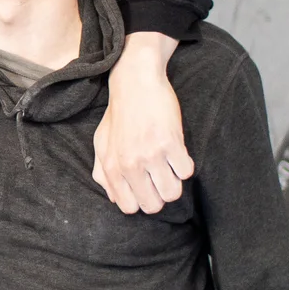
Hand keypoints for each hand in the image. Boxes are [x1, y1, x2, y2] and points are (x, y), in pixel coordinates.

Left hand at [93, 31, 193, 213]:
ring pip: (172, 193)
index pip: (129, 207)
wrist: (135, 82)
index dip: (141, 200)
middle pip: (153, 205)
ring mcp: (150, 155)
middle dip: (159, 195)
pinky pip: (187, 172)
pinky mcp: (171, 143)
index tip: (145, 187)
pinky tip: (178, 153)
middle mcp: (129, 164)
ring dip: (175, 182)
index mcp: (111, 167)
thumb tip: (114, 198)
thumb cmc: (119, 114)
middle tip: (161, 178)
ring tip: (170, 166)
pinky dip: (185, 165)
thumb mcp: (101, 143)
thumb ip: (103, 172)